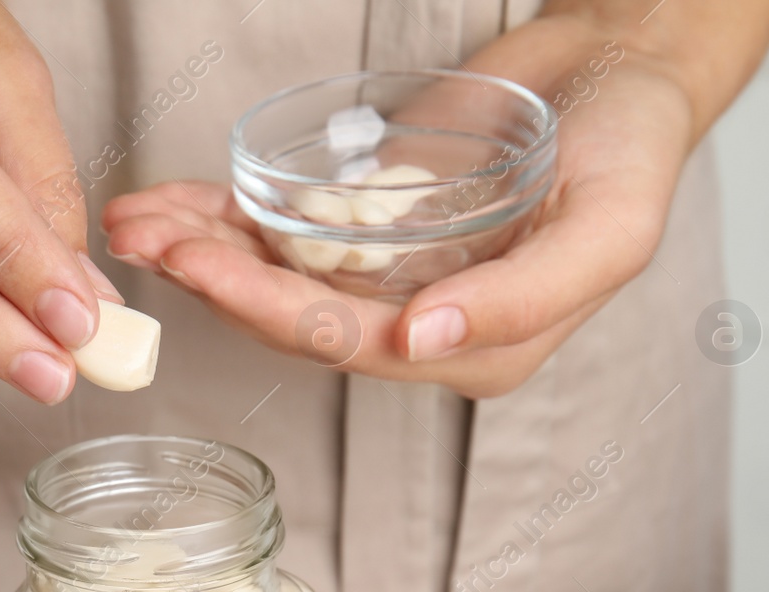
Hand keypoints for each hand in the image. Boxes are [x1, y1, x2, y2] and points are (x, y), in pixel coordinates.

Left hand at [101, 17, 695, 398]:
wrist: (621, 68)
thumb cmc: (633, 150)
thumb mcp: (611, 230)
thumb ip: (527, 298)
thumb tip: (423, 342)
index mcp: (473, 347)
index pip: (351, 345)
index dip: (272, 312)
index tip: (207, 270)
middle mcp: (417, 323)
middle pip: (294, 317)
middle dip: (216, 283)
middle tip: (147, 244)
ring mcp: (384, 274)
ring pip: (273, 277)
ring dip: (201, 252)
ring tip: (134, 223)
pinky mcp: (361, 226)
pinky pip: (280, 230)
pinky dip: (220, 216)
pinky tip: (165, 205)